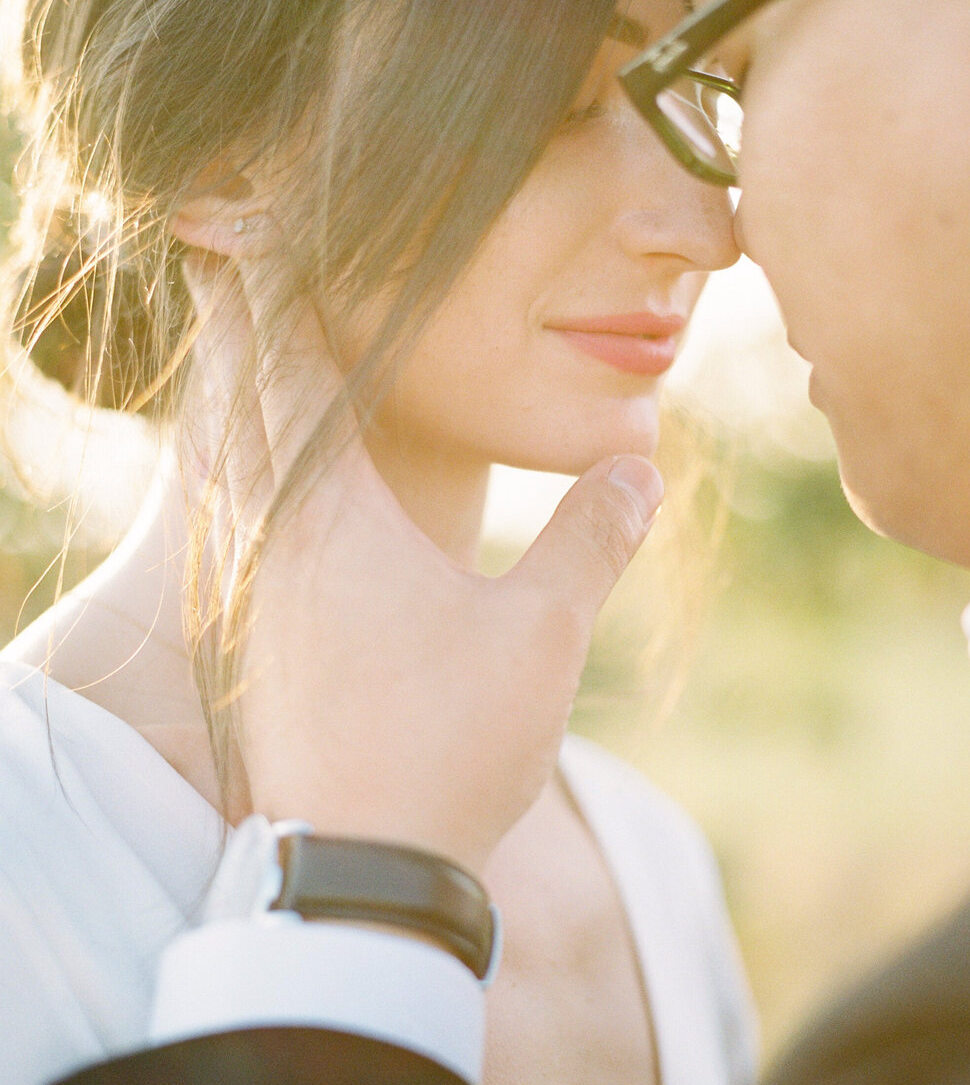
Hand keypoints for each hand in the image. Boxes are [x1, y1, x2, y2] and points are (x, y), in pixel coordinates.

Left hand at [181, 258, 662, 877]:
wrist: (363, 869)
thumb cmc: (449, 744)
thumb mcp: (542, 636)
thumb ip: (590, 537)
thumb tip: (639, 462)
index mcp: (326, 511)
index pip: (283, 358)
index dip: (267, 278)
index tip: (251, 216)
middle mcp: (264, 538)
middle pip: (227, 395)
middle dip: (229, 317)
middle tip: (226, 249)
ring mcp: (242, 595)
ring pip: (216, 463)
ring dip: (226, 394)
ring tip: (241, 349)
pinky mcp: (242, 643)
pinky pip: (224, 522)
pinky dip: (233, 472)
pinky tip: (261, 488)